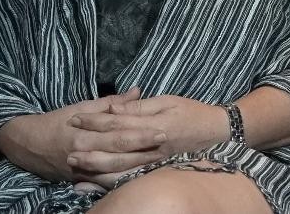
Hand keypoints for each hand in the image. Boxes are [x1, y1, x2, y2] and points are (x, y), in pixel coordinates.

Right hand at [0, 89, 161, 183]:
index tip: (161, 131)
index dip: (140, 134)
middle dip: (144, 153)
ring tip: (158, 164)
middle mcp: (83, 153)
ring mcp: (81, 170)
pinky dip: (121, 181)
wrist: (27, 143)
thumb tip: (137, 91)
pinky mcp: (80, 180)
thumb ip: (111, 103)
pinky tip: (138, 179)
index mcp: (85, 132)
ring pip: (113, 172)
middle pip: (119, 156)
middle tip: (166, 147)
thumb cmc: (56, 121)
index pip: (118, 135)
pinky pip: (104, 183)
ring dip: (136, 169)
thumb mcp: (81, 106)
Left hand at [67, 93, 228, 181]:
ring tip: (75, 169)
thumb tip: (115, 108)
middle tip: (68, 147)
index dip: (94, 120)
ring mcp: (155, 164)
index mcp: (154, 126)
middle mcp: (152, 148)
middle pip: (115, 150)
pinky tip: (92, 187)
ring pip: (120, 171)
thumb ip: (140, 107)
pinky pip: (130, 182)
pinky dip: (110, 186)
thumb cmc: (193, 114)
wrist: (221, 134)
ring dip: (95, 170)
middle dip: (90, 148)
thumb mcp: (168, 102)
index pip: (118, 123)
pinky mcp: (156, 173)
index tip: (74, 117)